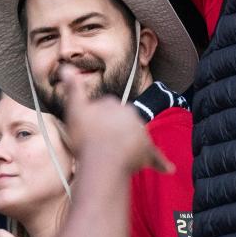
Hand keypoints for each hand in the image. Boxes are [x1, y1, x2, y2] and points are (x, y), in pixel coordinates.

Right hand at [57, 64, 174, 174]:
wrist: (103, 160)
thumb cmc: (86, 136)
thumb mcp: (74, 109)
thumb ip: (72, 88)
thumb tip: (66, 67)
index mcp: (115, 104)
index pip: (106, 106)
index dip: (95, 117)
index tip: (87, 128)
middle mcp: (132, 115)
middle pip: (121, 121)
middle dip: (113, 129)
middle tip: (98, 142)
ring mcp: (141, 133)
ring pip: (135, 137)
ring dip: (129, 143)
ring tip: (114, 155)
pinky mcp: (147, 152)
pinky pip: (154, 157)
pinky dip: (161, 163)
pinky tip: (169, 169)